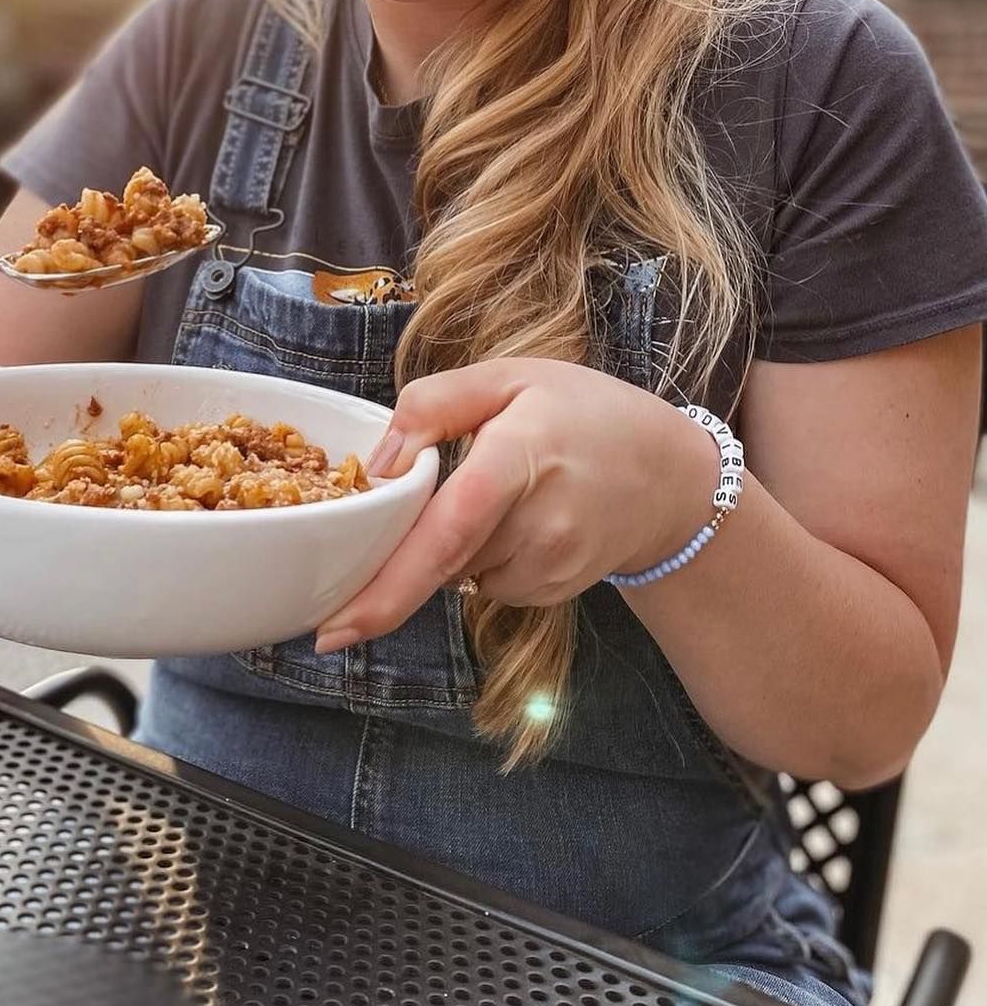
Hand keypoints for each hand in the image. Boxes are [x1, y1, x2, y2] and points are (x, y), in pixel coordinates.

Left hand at [314, 357, 721, 650]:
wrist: (671, 476)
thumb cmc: (584, 414)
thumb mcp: (511, 377)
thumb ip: (435, 404)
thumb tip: (378, 464)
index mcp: (522, 456)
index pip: (449, 530)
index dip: (390, 586)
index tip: (335, 627)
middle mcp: (541, 524)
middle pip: (439, 556)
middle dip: (397, 556)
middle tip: (370, 555)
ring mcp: (552, 567)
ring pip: (458, 570)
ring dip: (448, 543)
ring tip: (493, 495)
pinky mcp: (552, 593)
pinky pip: (485, 582)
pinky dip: (479, 557)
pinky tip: (513, 521)